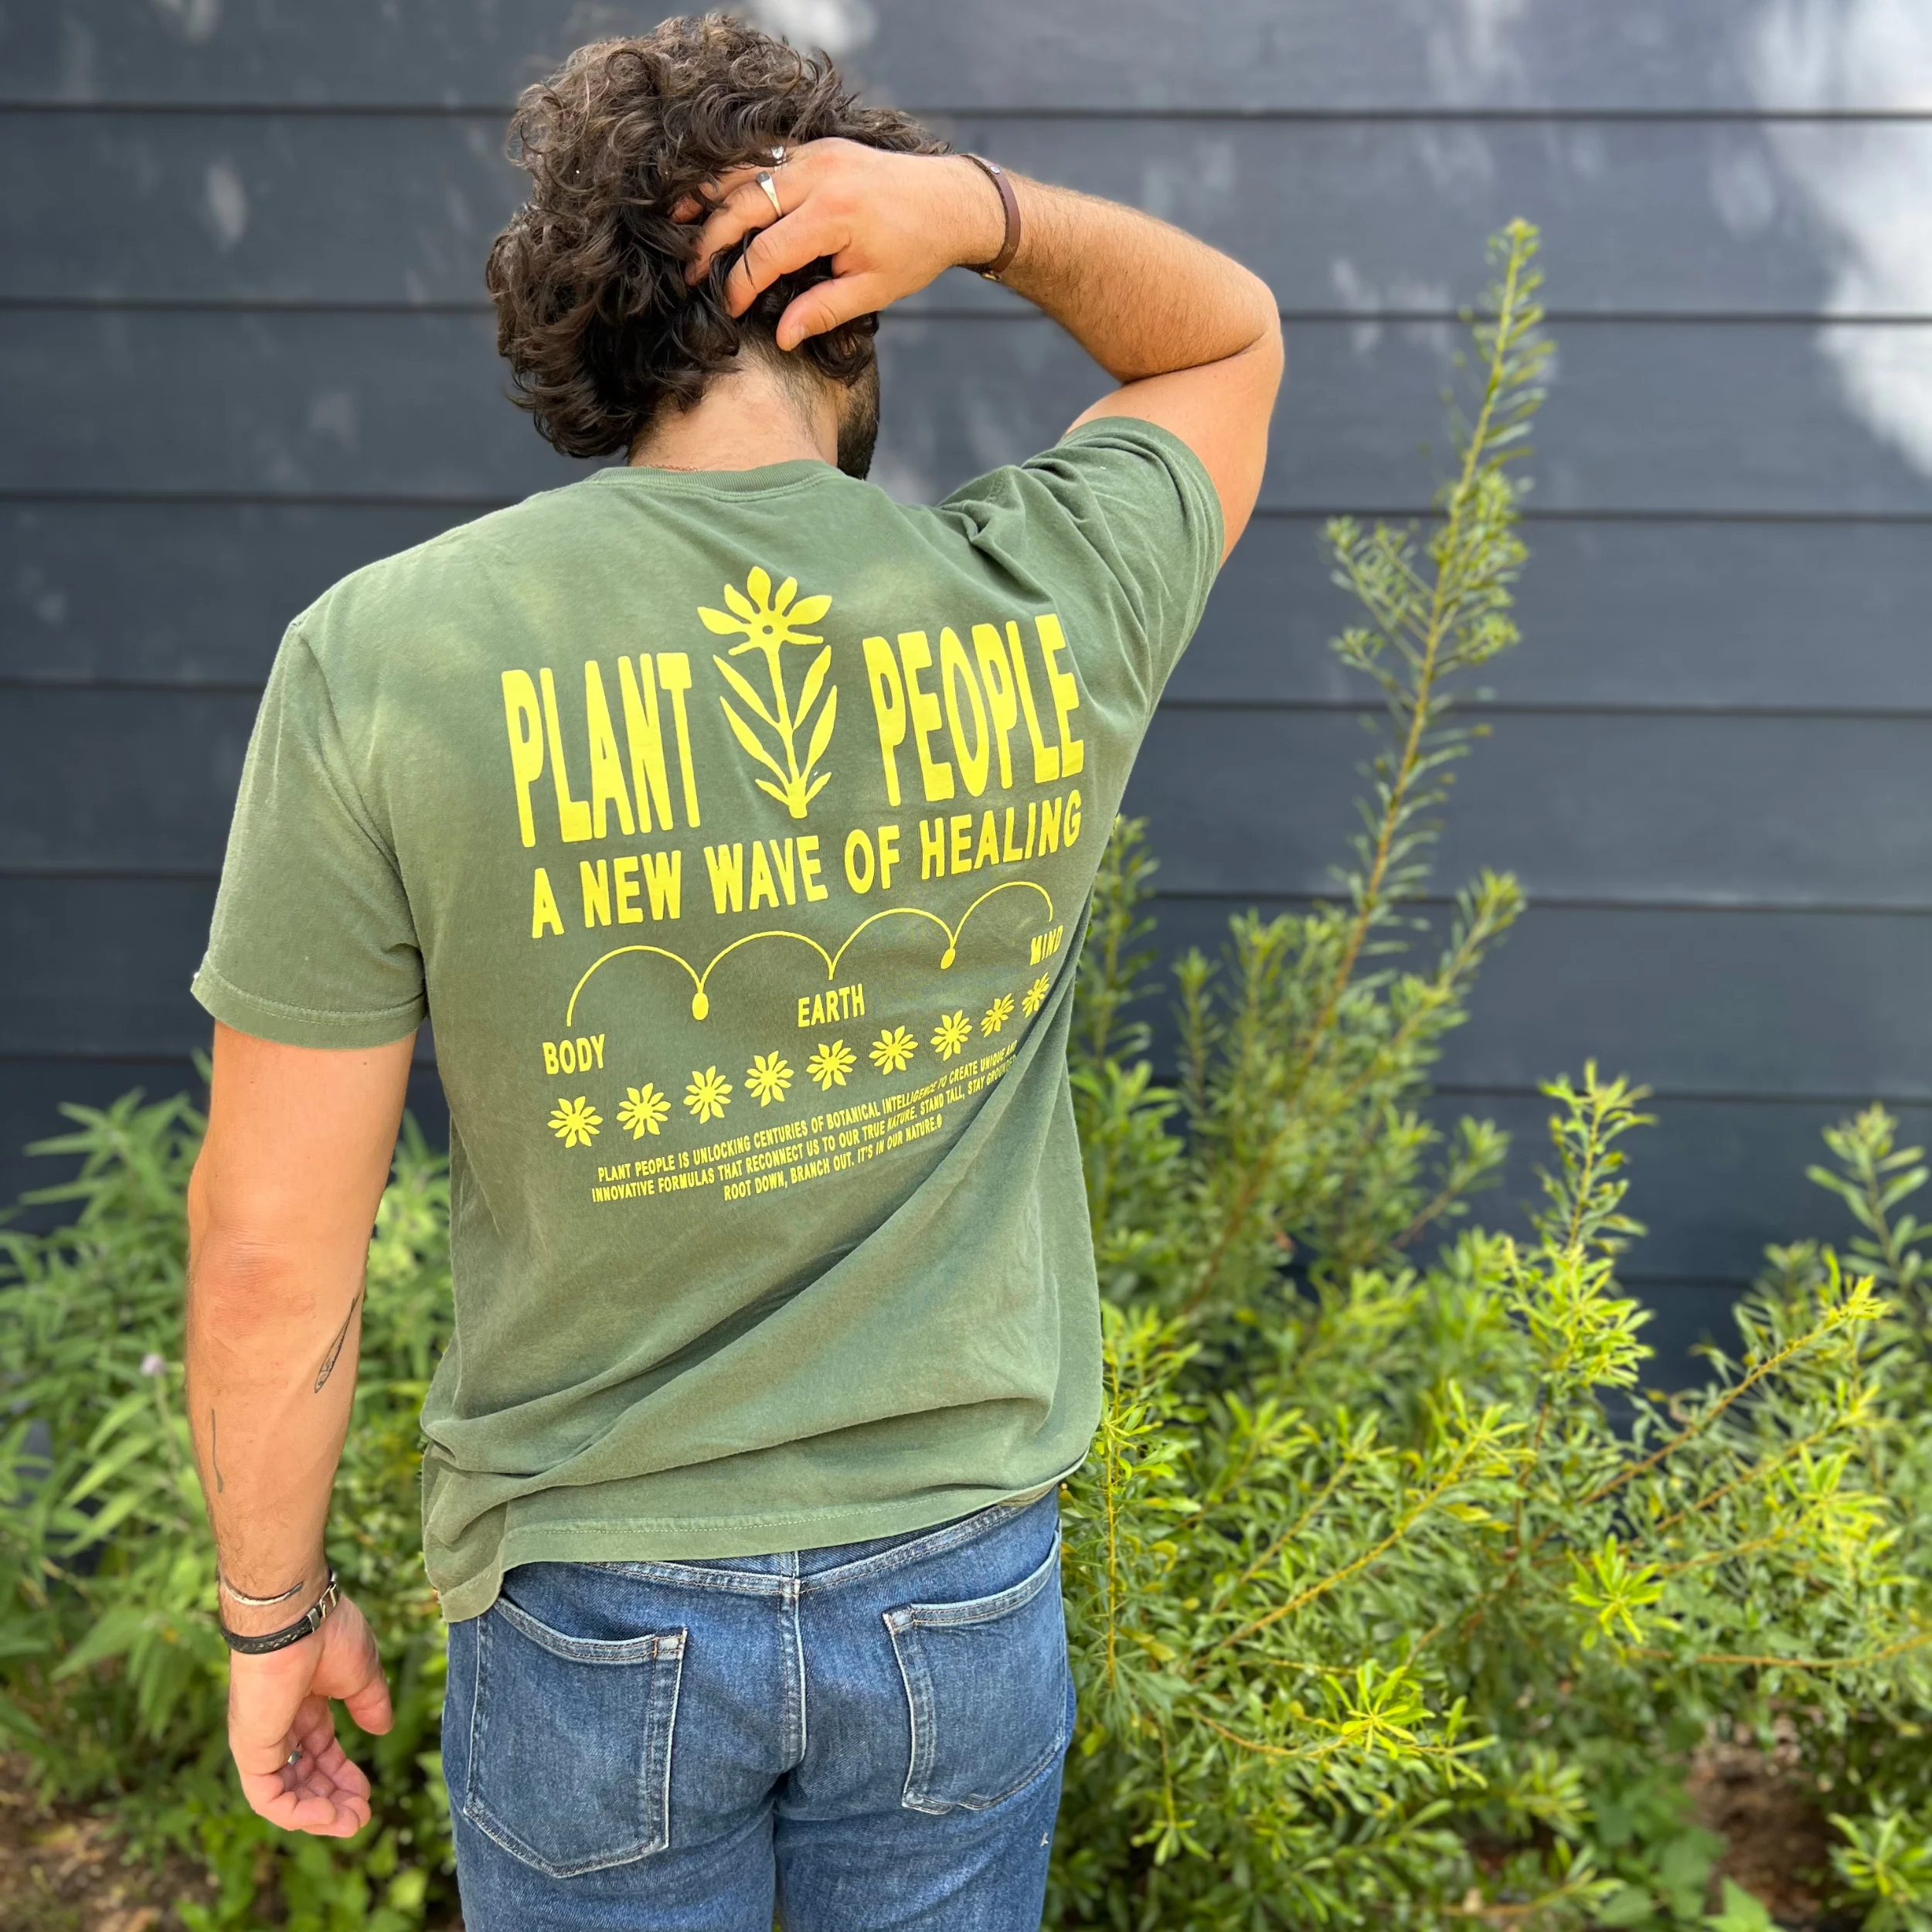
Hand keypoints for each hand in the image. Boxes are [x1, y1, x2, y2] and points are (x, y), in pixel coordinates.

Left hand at [226, 1592, 392, 1837]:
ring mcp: (262, 1740)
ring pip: (286, 1794)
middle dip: (334, 1800)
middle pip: (304, 1777)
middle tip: (361, 1817)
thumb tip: (382, 1729)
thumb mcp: (362, 1673)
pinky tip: (328, 1814)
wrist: (296, 1617)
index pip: (320, 1752)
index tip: (368, 1792)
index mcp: (304, 1703)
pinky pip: (268, 1797)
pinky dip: (296, 1813)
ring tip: (351, 1823)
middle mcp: (280, 1725)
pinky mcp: (250, 1750)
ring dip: (319, 1814)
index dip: (343, 1775)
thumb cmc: (329, 1633)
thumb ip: (370, 1704)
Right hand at [682, 140, 1008, 349]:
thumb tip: (781, 337)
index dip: (740, 283)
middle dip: (711, 241)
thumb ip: (823, 310)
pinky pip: (763, 159)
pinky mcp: (815, 147)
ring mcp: (815, 154)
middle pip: (742, 204)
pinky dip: (733, 178)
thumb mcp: (873, 290)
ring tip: (678, 225)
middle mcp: (819, 176)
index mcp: (834, 215)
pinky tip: (712, 197)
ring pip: (745, 173)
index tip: (726, 308)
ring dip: (709, 199)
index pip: (767, 252)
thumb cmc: (916, 250)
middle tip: (690, 273)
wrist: (949, 200)